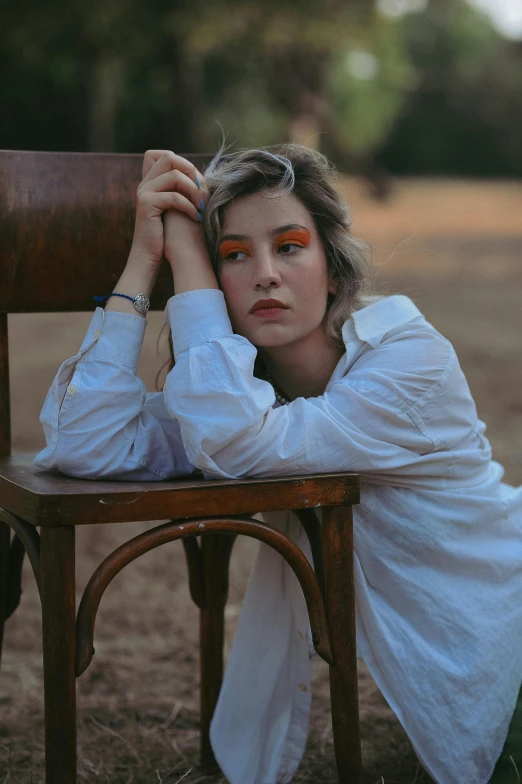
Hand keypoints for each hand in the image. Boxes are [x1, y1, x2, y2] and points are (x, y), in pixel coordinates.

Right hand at [128, 150, 203, 268]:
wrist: (148, 255)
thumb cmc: (166, 234)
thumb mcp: (175, 208)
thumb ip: (181, 190)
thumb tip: (201, 177)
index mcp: (151, 182)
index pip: (165, 155)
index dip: (184, 164)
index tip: (196, 184)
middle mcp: (145, 183)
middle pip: (169, 158)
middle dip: (190, 171)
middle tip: (201, 191)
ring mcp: (144, 192)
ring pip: (174, 176)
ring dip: (193, 191)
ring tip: (201, 207)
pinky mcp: (146, 204)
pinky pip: (174, 197)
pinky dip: (189, 206)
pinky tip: (196, 217)